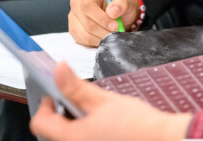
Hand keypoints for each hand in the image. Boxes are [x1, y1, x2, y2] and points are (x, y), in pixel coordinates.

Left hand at [30, 61, 188, 140]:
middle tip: (78, 101)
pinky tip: (103, 125)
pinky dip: (86, 132)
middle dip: (62, 114)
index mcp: (72, 137)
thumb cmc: (138, 125)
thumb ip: (76, 87)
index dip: (46, 105)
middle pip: (53, 131)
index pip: (40, 122)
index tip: (57, 94)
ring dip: (74, 123)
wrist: (162, 140)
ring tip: (93, 112)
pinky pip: (83, 140)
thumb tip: (58, 69)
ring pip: (68, 136)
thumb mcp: (104, 100)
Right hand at [68, 0, 139, 46]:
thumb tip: (112, 12)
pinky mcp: (73, 29)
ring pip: (84, 34)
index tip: (115, 26)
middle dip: (103, 31)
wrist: (116, 12)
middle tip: (116, 33)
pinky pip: (82, 40)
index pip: (88, 6)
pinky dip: (95, 42)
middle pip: (86, 23)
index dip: (101, 19)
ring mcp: (73, 17)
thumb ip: (121, 4)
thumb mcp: (126, 0)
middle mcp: (77, 3)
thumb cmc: (120, 5)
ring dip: (100, 38)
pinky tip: (103, 37)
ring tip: (111, 36)